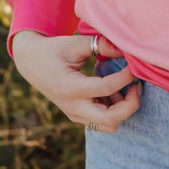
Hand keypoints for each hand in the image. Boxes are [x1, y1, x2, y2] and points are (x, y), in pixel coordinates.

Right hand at [12, 30, 139, 132]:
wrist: (32, 64)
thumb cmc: (54, 51)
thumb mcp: (74, 43)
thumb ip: (100, 45)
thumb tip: (125, 48)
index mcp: (70, 87)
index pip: (106, 89)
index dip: (125, 77)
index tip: (133, 66)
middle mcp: (73, 107)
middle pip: (111, 120)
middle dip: (130, 104)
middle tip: (136, 85)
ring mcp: (75, 114)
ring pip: (109, 125)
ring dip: (123, 109)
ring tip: (123, 87)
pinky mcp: (79, 116)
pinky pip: (103, 121)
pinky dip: (114, 109)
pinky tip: (114, 91)